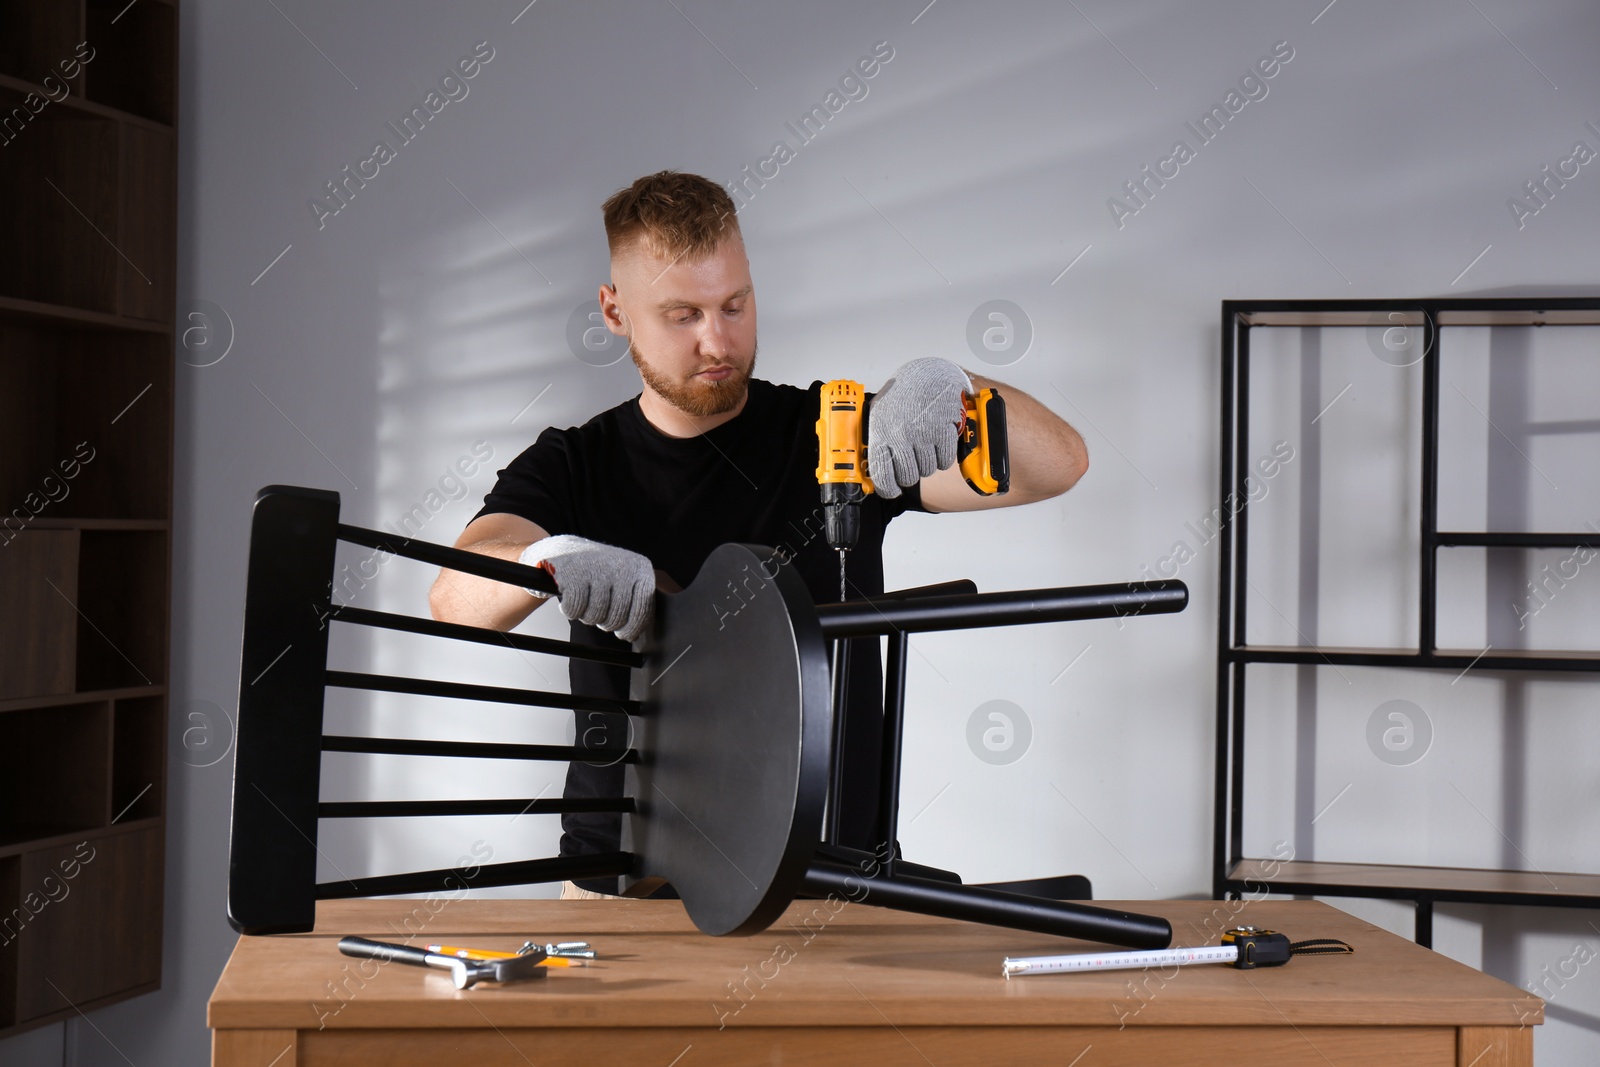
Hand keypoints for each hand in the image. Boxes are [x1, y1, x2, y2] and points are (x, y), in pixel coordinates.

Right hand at [518, 535, 655, 641]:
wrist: (567, 549)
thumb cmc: (599, 570)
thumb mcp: (624, 580)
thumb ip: (634, 603)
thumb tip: (635, 633)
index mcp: (640, 568)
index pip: (643, 609)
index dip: (633, 627)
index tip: (624, 633)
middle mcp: (622, 566)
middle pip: (617, 618)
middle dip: (606, 624)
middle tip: (600, 614)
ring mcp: (598, 568)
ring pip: (595, 615)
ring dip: (587, 617)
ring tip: (585, 604)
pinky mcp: (574, 573)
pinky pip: (575, 608)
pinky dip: (570, 610)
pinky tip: (570, 600)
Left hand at [866, 357, 971, 498]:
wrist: (929, 376)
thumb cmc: (903, 397)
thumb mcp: (880, 415)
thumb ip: (879, 443)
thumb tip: (878, 474)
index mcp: (880, 432)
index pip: (881, 475)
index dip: (888, 489)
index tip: (893, 491)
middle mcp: (899, 435)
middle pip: (908, 477)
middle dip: (911, 473)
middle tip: (913, 461)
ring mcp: (922, 433)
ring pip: (927, 471)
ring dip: (928, 463)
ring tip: (925, 445)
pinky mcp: (942, 431)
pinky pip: (944, 461)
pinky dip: (943, 457)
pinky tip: (938, 443)